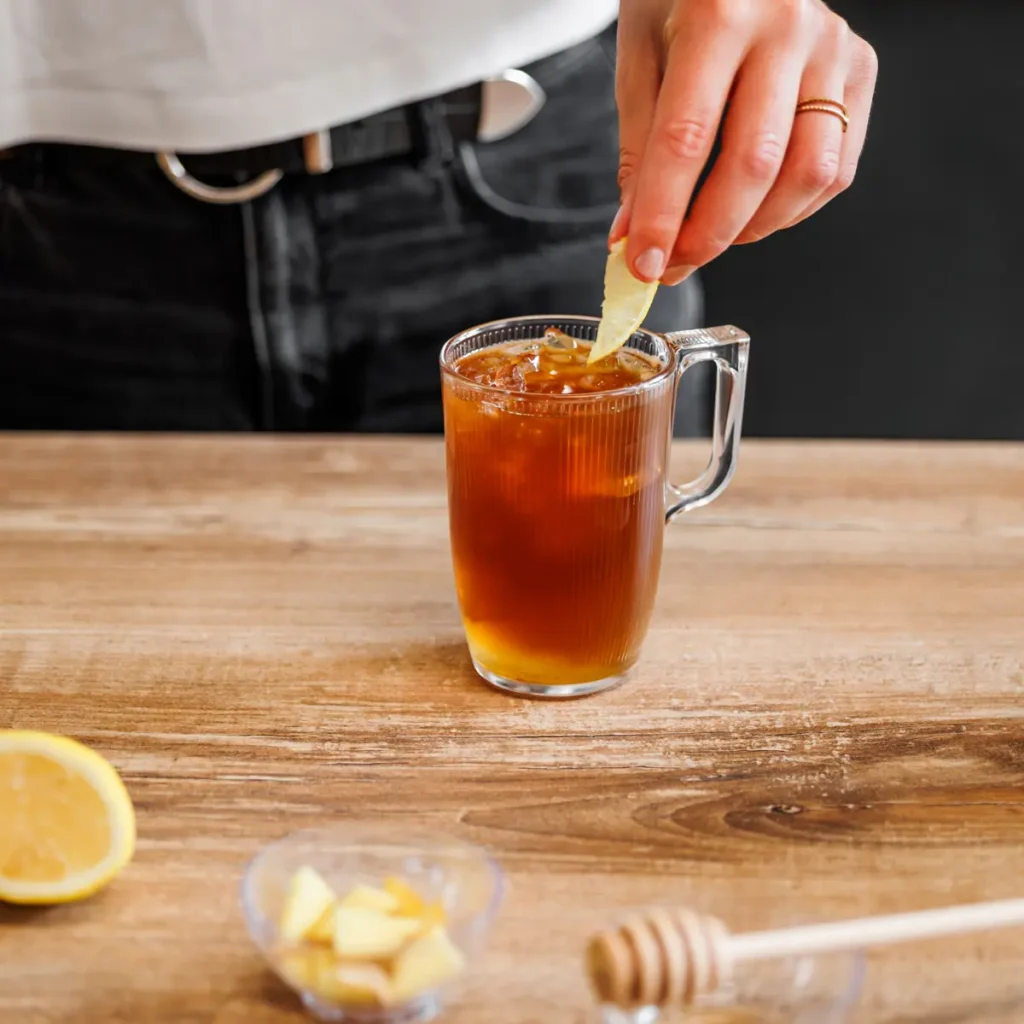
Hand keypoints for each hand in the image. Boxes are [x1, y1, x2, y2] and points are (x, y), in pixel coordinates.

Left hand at [611, 0, 877, 284]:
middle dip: (709, 234)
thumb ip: (639, 151)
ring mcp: (833, 46)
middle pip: (754, 164)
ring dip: (755, 227)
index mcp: (718, 11)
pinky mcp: (860, 68)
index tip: (644, 265)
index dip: (663, 214)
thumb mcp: (641, 59)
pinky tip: (756, 208)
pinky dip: (793, 208)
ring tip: (715, 233)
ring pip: (808, 173)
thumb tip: (635, 237)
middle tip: (674, 264)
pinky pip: (836, 168)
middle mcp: (787, 24)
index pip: (687, 138)